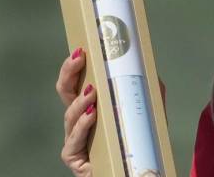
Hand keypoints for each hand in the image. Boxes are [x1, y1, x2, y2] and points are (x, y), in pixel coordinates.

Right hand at [55, 49, 168, 176]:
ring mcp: (74, 139)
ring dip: (80, 101)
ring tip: (92, 90)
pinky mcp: (74, 158)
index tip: (83, 48)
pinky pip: (74, 140)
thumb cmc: (138, 141)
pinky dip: (83, 126)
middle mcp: (79, 120)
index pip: (78, 82)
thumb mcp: (147, 110)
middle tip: (80, 57)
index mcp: (92, 106)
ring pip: (69, 116)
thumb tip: (147, 65)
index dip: (75, 65)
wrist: (137, 170)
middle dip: (69, 73)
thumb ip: (148, 89)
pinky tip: (91, 115)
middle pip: (65, 92)